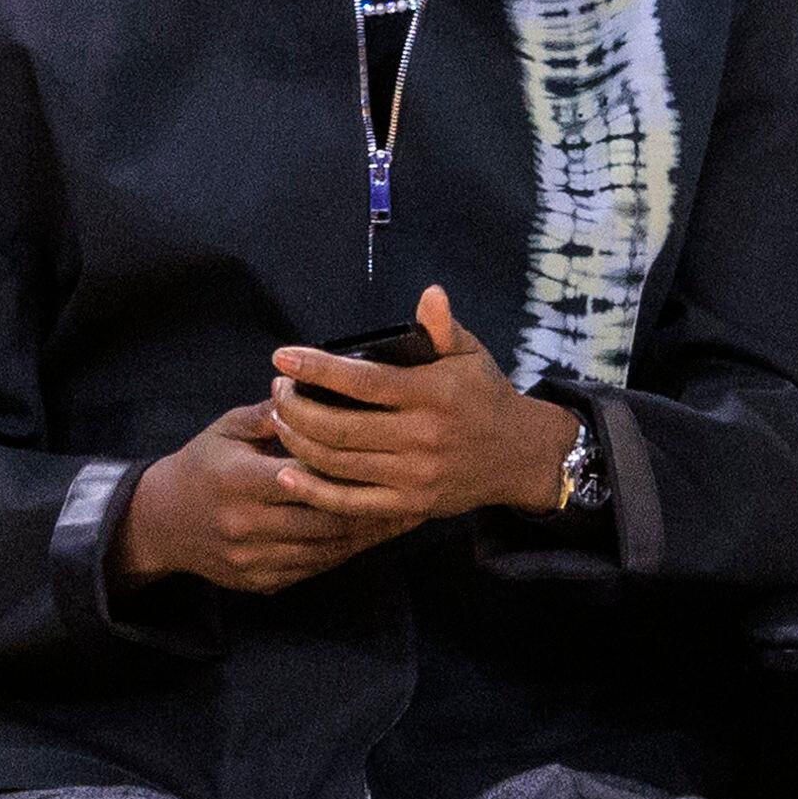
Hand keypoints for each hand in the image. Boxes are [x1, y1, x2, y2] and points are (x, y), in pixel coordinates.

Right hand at [113, 400, 398, 593]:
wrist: (161, 524)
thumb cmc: (203, 465)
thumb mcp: (228, 429)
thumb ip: (273, 411)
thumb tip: (310, 379)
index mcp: (238, 480)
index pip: (304, 475)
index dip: (348, 468)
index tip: (389, 455)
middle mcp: (246, 524)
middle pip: (323, 517)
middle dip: (372, 505)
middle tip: (416, 489)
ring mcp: (254, 558)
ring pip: (325, 548)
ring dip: (368, 533)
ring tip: (408, 514)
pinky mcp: (261, 580)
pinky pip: (314, 568)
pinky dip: (346, 551)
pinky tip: (373, 534)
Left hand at [266, 284, 577, 533]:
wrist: (520, 455)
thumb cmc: (485, 396)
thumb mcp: (471, 355)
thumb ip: (444, 327)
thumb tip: (431, 293)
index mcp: (434, 394)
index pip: (365, 381)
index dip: (318, 368)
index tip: (281, 356)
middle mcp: (423, 437)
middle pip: (340, 426)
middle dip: (296, 407)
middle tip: (277, 390)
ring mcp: (415, 476)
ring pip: (339, 462)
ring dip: (298, 441)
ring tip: (278, 419)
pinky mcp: (410, 506)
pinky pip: (350, 502)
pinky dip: (313, 489)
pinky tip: (287, 472)